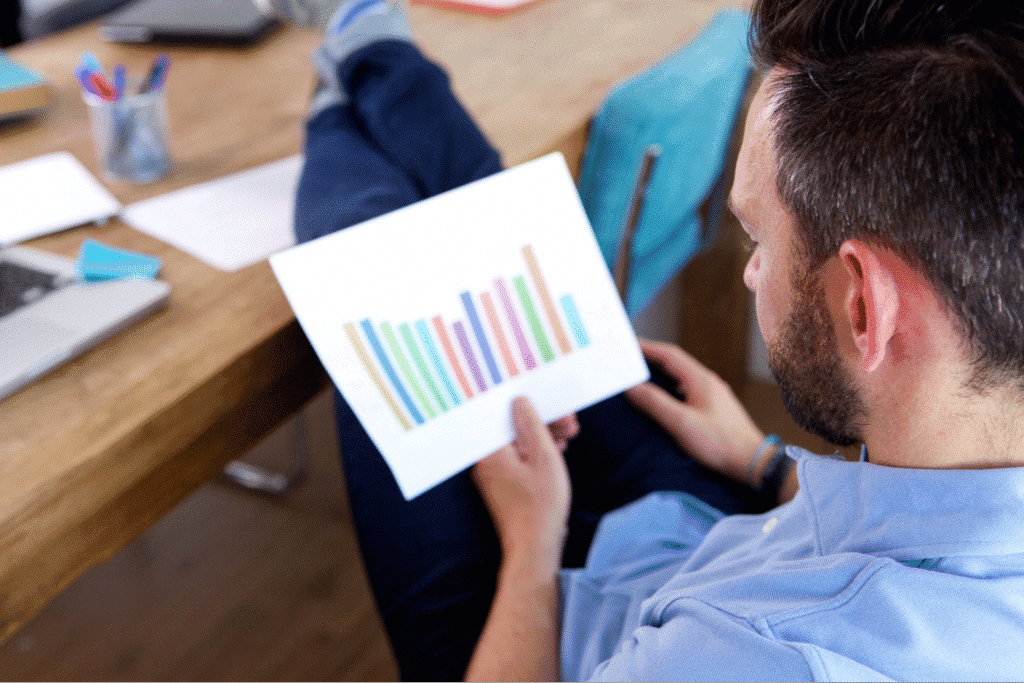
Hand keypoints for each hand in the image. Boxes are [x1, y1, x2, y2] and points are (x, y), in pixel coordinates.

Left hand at [472, 397, 571, 565]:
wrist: (534, 548)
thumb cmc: (540, 506)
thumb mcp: (544, 457)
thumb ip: (531, 425)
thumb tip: (519, 401)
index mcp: (489, 450)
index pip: (504, 413)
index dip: (530, 405)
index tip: (551, 404)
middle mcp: (485, 459)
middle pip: (512, 426)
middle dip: (542, 421)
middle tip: (569, 422)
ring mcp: (492, 472)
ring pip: (517, 441)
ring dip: (542, 436)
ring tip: (568, 436)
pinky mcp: (501, 482)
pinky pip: (517, 457)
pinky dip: (535, 452)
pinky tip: (556, 451)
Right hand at [626, 338, 764, 485]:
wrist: (752, 461)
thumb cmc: (720, 443)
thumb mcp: (681, 423)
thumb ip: (655, 403)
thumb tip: (632, 387)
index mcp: (700, 380)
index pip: (669, 355)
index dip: (647, 348)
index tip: (629, 345)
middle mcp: (708, 382)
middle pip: (676, 362)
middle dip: (653, 358)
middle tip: (632, 358)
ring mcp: (713, 394)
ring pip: (682, 375)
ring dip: (662, 372)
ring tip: (643, 375)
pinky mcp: (715, 407)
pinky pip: (689, 388)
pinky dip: (671, 386)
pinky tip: (665, 397)